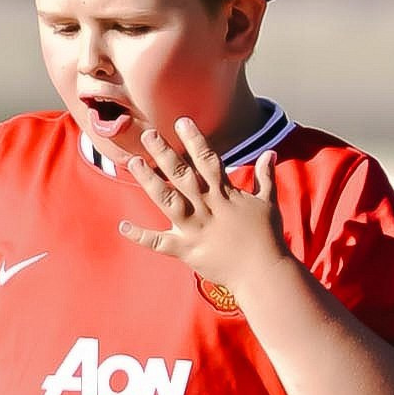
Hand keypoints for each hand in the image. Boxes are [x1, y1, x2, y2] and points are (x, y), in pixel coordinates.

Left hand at [117, 120, 288, 298]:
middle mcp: (207, 207)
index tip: (182, 122)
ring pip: (167, 200)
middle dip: (164, 153)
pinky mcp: (186, 250)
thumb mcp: (268, 203)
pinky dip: (141, 236)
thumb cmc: (268, 237)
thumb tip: (270, 153)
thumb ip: (265, 177)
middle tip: (147, 135)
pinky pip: (159, 242)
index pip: (207, 161)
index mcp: (225, 194)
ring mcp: (194, 229)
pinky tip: (123, 226)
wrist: (263, 273)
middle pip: (182, 176)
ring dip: (149, 181)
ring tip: (133, 163)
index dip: (194, 140)